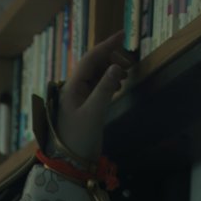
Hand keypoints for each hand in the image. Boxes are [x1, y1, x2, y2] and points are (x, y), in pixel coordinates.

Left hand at [56, 29, 133, 161]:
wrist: (71, 164)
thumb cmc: (79, 139)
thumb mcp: (94, 113)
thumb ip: (105, 88)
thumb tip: (117, 67)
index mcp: (71, 87)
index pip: (90, 59)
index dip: (106, 46)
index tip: (123, 35)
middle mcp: (73, 90)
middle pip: (93, 66)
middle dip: (110, 59)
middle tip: (129, 62)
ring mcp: (78, 99)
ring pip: (95, 76)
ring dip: (110, 71)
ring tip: (126, 74)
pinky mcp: (84, 109)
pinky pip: (97, 88)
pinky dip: (108, 83)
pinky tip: (118, 86)